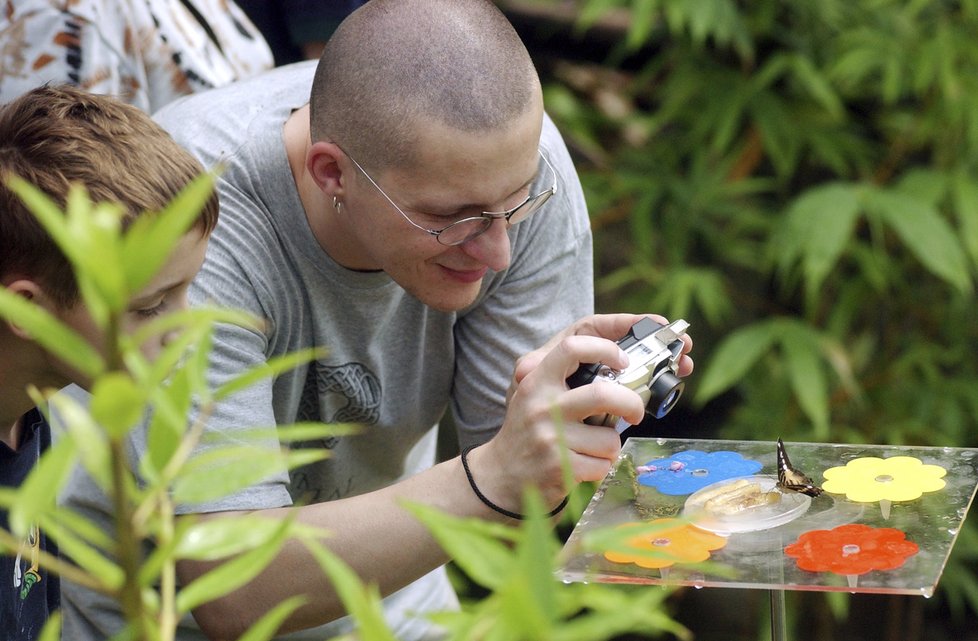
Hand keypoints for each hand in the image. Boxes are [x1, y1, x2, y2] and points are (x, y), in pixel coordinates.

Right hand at [467, 314, 693, 513]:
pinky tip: (583, 466)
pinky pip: (603, 465)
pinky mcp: (561, 467)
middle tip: (635, 411)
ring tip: (591, 448)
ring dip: (609, 446)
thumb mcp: (533, 396)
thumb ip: (563, 381)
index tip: (622, 360)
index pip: (572, 348)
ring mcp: (552, 438)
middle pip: (604, 394)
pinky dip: (600, 467)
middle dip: (631, 404)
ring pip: (610, 439)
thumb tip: (617, 373)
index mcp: (538, 382)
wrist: (501, 474)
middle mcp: (543, 407)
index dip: (605, 349)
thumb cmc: (527, 432)